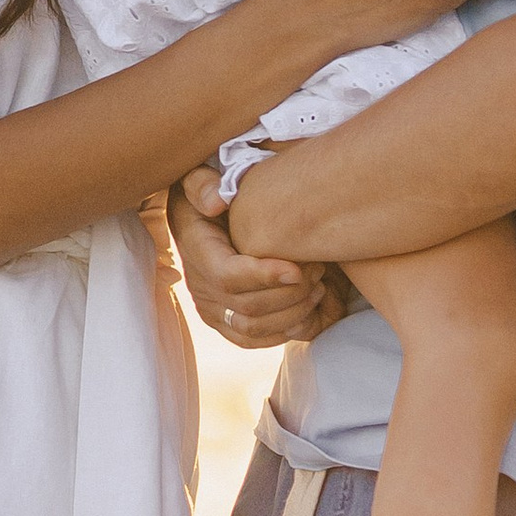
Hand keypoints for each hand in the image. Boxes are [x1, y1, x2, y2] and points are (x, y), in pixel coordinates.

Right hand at [171, 171, 346, 349]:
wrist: (201, 213)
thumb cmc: (209, 189)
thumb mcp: (198, 175)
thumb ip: (203, 183)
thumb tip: (216, 203)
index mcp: (195, 250)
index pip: (227, 276)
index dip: (264, 276)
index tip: (298, 268)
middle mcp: (199, 286)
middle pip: (247, 307)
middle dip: (289, 293)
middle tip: (319, 268)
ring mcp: (211, 308)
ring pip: (253, 328)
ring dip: (292, 312)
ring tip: (320, 286)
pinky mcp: (224, 321)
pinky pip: (252, 340)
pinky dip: (283, 331)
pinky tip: (309, 309)